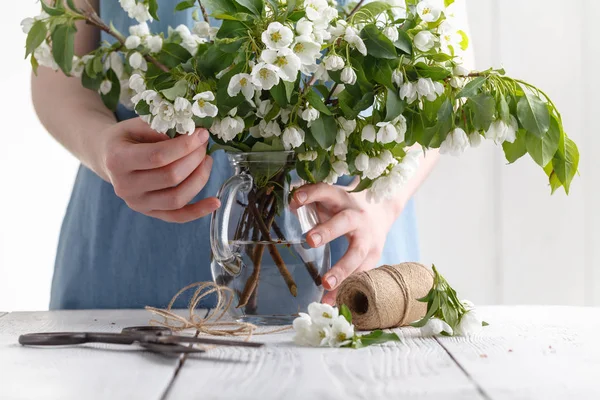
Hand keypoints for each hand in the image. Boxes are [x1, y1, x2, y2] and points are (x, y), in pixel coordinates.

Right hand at [94, 118, 219, 222]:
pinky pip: (177, 217)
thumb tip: (192, 132)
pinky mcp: (150, 213)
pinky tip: (214, 202)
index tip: (202, 134)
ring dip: (199, 178)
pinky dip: (198, 211)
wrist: (108, 157)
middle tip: (204, 144)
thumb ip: (160, 127)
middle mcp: (125, 186)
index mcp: (118, 160)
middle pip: (171, 177)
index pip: (158, 156)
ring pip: (177, 198)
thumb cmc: (126, 137)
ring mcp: (138, 203)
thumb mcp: (135, 124)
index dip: (185, 146)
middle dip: (195, 159)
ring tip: (207, 160)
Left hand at [292, 183, 403, 304]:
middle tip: (309, 241)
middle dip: (328, 231)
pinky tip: (332, 302)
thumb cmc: (345, 206)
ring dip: (341, 270)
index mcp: (342, 199)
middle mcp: (357, 217)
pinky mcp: (373, 256)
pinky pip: (360, 275)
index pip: (326, 192)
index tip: (295, 199)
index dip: (311, 194)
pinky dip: (346, 289)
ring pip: (356, 253)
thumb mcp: (331, 197)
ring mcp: (368, 238)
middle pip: (344, 222)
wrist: (382, 210)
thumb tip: (292, 205)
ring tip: (326, 284)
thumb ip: (312, 199)